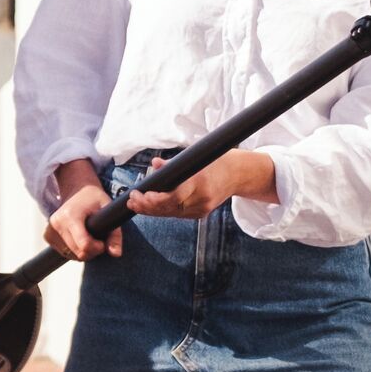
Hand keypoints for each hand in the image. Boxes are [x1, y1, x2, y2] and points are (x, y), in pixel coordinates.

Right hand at [46, 164, 119, 261]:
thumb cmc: (94, 199)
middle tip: (98, 238)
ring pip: (72, 255)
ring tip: (89, 236)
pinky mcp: (48, 235)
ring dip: (84, 251)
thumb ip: (115, 234)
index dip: (98, 248)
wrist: (77, 190)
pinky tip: (78, 237)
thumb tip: (116, 254)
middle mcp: (57, 223)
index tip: (103, 241)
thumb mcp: (108, 210)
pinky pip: (65, 253)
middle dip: (92, 250)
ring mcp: (50, 230)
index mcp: (70, 215)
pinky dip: (74, 250)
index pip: (84, 245)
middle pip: (79, 252)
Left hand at [124, 144, 278, 221]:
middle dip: (148, 206)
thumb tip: (155, 164)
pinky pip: (178, 214)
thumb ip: (173, 164)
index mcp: (200, 182)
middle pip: (169, 208)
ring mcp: (202, 209)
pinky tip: (150, 207)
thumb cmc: (214, 160)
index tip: (142, 194)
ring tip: (135, 204)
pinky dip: (163, 211)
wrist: (238, 174)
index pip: (174, 197)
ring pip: (171, 214)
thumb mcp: (195, 157)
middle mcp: (202, 199)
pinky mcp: (201, 214)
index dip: (155, 199)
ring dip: (152, 210)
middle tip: (132, 200)